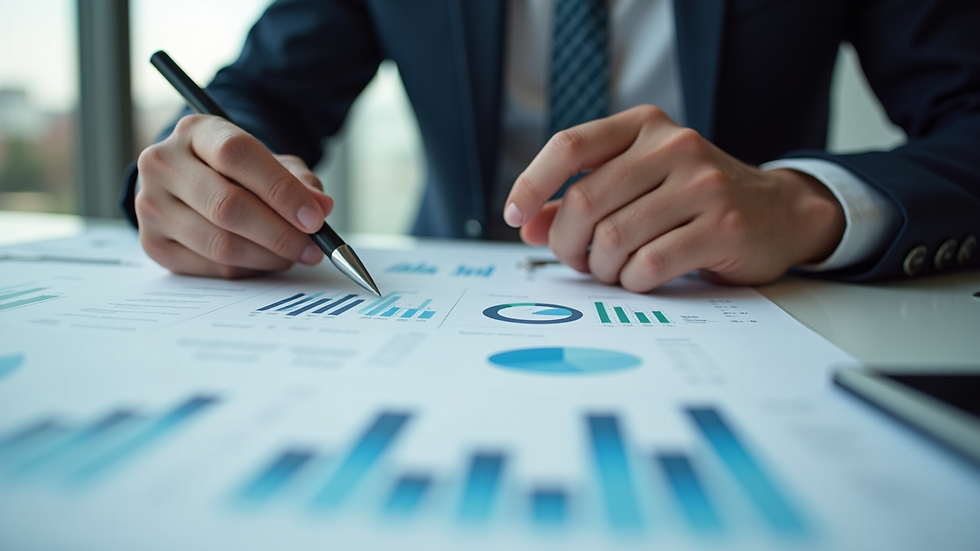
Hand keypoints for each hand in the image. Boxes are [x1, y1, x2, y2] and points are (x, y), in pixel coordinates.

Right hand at [135, 114, 333, 277]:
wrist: (193, 183)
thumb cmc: (239, 172)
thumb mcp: (271, 163)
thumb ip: (298, 182)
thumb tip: (322, 208)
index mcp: (194, 131)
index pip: (236, 155)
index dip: (280, 190)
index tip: (315, 218)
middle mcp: (162, 163)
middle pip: (227, 206)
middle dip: (280, 233)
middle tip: (313, 248)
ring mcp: (151, 205)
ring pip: (220, 243)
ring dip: (269, 257)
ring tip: (295, 255)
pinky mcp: (152, 244)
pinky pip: (211, 267)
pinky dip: (249, 269)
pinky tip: (265, 260)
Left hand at [503, 105, 844, 291]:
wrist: (778, 212)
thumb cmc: (694, 200)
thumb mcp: (638, 184)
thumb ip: (581, 198)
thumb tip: (527, 223)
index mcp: (644, 126)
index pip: (569, 145)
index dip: (532, 184)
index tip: (515, 216)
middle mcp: (673, 145)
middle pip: (584, 201)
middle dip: (567, 242)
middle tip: (576, 260)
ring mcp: (702, 184)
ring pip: (613, 237)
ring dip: (601, 267)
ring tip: (613, 270)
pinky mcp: (722, 225)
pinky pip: (649, 264)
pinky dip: (633, 281)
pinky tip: (641, 277)